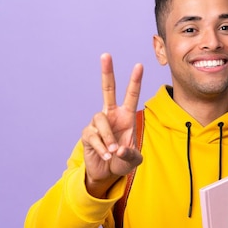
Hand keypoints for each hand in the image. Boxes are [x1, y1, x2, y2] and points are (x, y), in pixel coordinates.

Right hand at [81, 53, 143, 197]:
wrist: (107, 173)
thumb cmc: (122, 161)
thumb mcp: (133, 160)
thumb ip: (130, 154)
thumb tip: (118, 149)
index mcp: (126, 116)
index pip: (131, 96)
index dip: (135, 81)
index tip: (139, 65)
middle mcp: (111, 115)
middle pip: (107, 89)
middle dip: (107, 72)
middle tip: (106, 55)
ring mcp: (98, 123)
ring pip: (101, 120)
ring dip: (108, 137)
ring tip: (113, 152)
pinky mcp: (88, 134)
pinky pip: (93, 136)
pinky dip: (101, 147)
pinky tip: (107, 156)